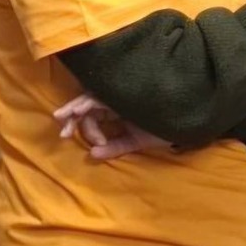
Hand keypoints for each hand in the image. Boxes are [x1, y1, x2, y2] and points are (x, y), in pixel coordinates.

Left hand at [54, 94, 170, 162]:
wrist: (184, 122)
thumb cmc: (162, 129)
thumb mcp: (135, 142)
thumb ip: (115, 147)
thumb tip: (91, 154)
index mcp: (117, 108)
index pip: (94, 115)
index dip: (89, 129)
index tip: (98, 145)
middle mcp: (116, 99)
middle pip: (86, 102)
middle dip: (71, 115)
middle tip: (60, 129)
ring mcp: (119, 93)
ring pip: (90, 97)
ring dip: (75, 108)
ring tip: (63, 118)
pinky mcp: (124, 91)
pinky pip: (101, 96)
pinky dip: (87, 103)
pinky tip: (78, 111)